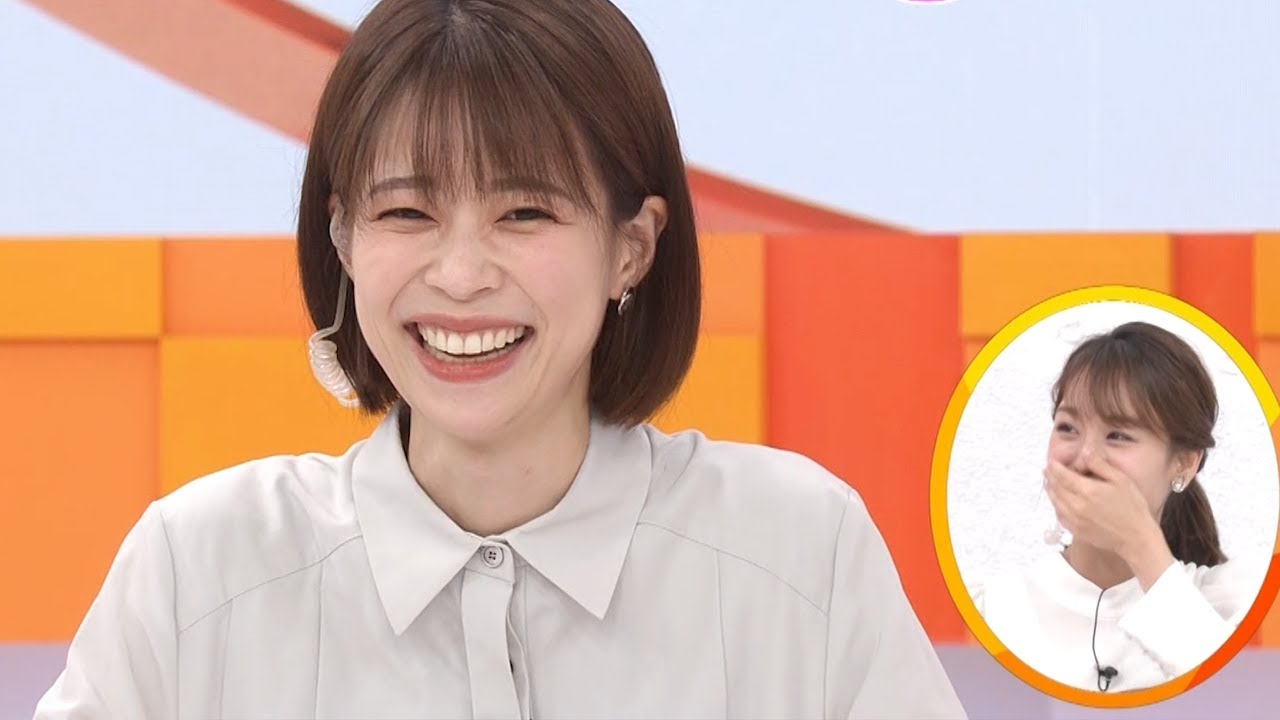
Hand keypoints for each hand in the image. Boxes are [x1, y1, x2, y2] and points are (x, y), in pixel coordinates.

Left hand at [1044, 457, 1173, 587]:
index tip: (1051, 460)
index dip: (1054, 466)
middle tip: (1048, 469)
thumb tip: (1085, 453)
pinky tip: (1058, 501)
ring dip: (1050, 490)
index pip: (1062, 475)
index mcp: (1087, 491)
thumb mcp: (1121, 480)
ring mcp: (1075, 519)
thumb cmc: (1133, 508)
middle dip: (1050, 476)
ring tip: (1049, 482)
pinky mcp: (1076, 530)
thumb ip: (1100, 465)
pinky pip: (1059, 515)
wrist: (1136, 538)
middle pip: (1055, 487)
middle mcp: (1077, 505)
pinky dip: (1056, 506)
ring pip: (1055, 501)